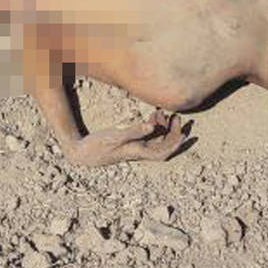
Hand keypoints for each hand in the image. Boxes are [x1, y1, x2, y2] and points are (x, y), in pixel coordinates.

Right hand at [64, 111, 189, 166]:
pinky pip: (147, 137)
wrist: (82, 153)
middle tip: (177, 117)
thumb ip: (133, 132)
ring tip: (165, 113)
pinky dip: (152, 127)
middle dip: (173, 133)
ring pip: (156, 140)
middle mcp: (139, 152)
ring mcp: (134, 148)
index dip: (176, 144)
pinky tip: (152, 116)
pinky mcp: (128, 143)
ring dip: (163, 129)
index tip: (184, 132)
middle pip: (163, 146)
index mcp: (138, 152)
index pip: (163, 152)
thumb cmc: (97, 146)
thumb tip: (152, 128)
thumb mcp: (115, 137)